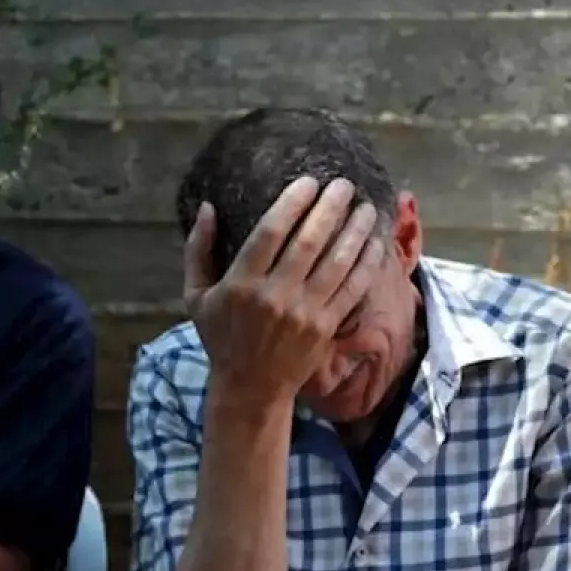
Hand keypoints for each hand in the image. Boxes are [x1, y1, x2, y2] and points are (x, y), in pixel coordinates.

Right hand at [183, 177, 382, 401]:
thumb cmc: (222, 336)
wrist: (251, 388)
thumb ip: (198, 250)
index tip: (308, 182)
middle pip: (308, 243)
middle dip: (329, 209)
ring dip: (354, 232)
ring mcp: (304, 313)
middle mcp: (275, 296)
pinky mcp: (326, 327)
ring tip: (366, 207)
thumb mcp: (196, 296)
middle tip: (343, 184)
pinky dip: (365, 264)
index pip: (269, 234)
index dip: (291, 204)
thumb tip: (207, 207)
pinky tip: (374, 243)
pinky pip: (351, 289)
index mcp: (241, 284)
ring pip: (336, 263)